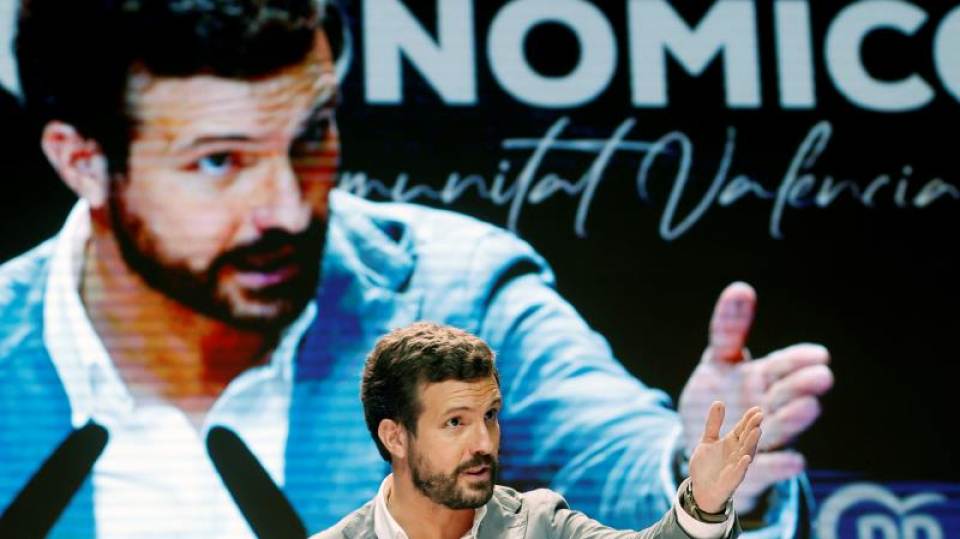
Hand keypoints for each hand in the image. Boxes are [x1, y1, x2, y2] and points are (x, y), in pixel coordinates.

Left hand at [678, 282, 833, 511]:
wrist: (703, 450)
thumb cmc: (720, 399)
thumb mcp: (718, 362)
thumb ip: (729, 329)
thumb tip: (741, 287)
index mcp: (762, 379)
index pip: (782, 366)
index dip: (798, 360)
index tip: (819, 354)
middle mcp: (766, 407)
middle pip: (785, 394)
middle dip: (801, 385)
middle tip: (822, 376)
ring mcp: (760, 437)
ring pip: (779, 427)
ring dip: (794, 418)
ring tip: (810, 406)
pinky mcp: (748, 467)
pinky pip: (765, 466)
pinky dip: (779, 464)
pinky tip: (795, 460)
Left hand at [689, 402, 761, 512]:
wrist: (700, 488)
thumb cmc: (707, 465)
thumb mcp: (707, 440)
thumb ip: (713, 423)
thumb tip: (719, 402)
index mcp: (731, 443)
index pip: (742, 429)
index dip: (748, 419)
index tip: (756, 409)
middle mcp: (737, 453)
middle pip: (746, 438)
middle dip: (753, 427)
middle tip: (759, 415)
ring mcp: (736, 466)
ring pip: (746, 453)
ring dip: (752, 442)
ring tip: (757, 430)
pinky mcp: (732, 480)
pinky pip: (739, 472)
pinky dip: (742, 465)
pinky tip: (745, 457)